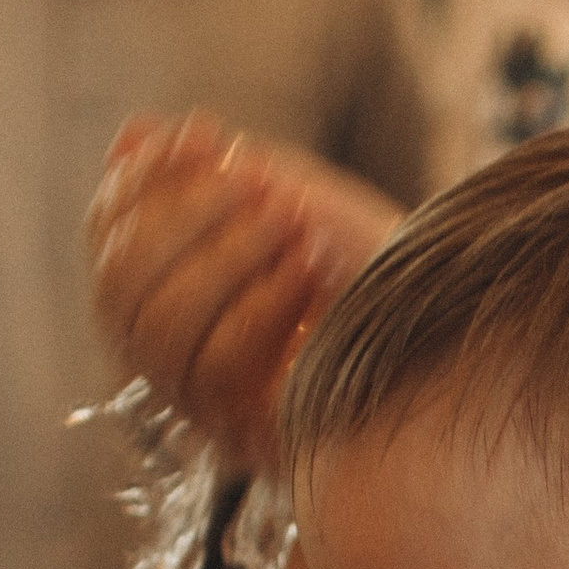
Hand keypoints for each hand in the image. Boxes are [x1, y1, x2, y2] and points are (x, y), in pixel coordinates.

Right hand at [88, 112, 398, 462]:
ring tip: (294, 221)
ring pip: (160, 332)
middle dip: (181, 220)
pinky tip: (311, 273)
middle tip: (257, 182)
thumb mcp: (296, 199)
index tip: (202, 137)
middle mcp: (169, 353)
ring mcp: (202, 400)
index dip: (141, 186)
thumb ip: (217, 169)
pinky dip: (261, 306)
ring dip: (225, 261)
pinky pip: (217, 370)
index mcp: (169, 291)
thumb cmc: (372, 265)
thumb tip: (131, 135)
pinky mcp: (246, 434)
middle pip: (118, 288)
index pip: (110, 241)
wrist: (458, 325)